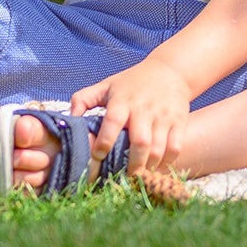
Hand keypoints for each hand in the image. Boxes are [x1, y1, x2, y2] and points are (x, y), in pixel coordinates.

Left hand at [72, 56, 193, 174]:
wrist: (170, 69)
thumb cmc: (132, 82)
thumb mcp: (106, 85)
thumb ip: (83, 99)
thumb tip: (67, 119)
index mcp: (123, 101)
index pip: (113, 122)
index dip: (104, 142)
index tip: (98, 156)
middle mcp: (144, 109)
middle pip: (140, 142)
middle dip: (131, 165)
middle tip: (123, 177)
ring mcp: (164, 115)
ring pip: (158, 148)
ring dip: (148, 167)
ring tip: (139, 175)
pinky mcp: (179, 120)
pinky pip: (175, 146)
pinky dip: (166, 161)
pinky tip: (156, 165)